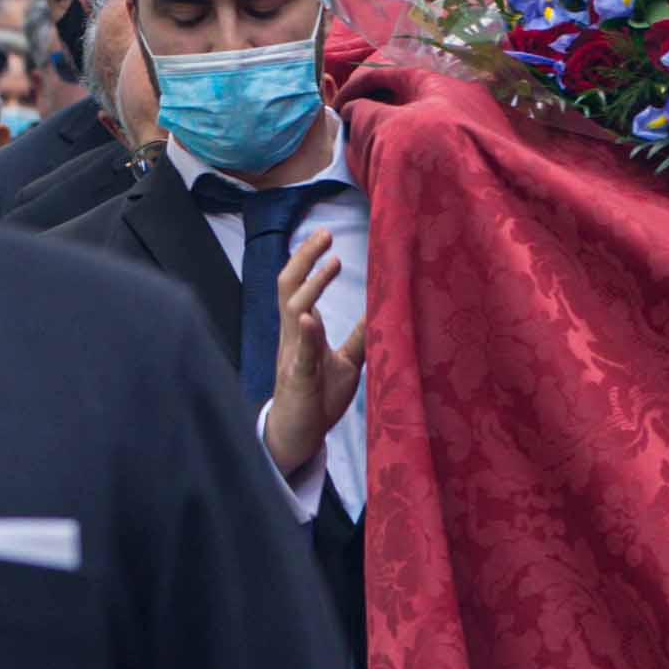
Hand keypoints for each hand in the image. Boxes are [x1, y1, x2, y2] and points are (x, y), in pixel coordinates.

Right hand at [261, 231, 364, 485]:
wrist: (298, 435)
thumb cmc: (318, 397)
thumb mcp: (346, 361)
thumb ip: (359, 335)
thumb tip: (380, 308)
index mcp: (301, 330)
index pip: (299, 285)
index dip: (310, 260)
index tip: (328, 239)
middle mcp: (293, 336)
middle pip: (288, 286)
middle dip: (304, 258)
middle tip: (324, 234)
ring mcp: (293, 355)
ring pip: (293, 310)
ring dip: (311, 285)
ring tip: (331, 262)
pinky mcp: (299, 378)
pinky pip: (301, 352)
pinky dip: (305, 333)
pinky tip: (309, 317)